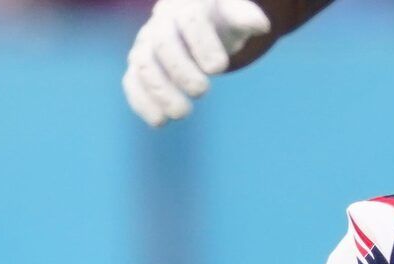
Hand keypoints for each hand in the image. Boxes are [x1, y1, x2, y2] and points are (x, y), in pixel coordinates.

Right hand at [123, 0, 270, 126]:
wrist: (194, 23)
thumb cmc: (219, 20)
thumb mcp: (234, 14)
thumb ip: (245, 17)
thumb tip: (261, 26)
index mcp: (188, 6)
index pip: (191, 20)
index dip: (202, 43)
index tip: (219, 68)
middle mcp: (161, 23)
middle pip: (163, 43)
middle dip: (181, 70)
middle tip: (202, 91)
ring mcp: (146, 45)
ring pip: (143, 65)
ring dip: (160, 91)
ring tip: (181, 113)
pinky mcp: (138, 67)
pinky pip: (132, 82)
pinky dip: (142, 102)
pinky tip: (160, 122)